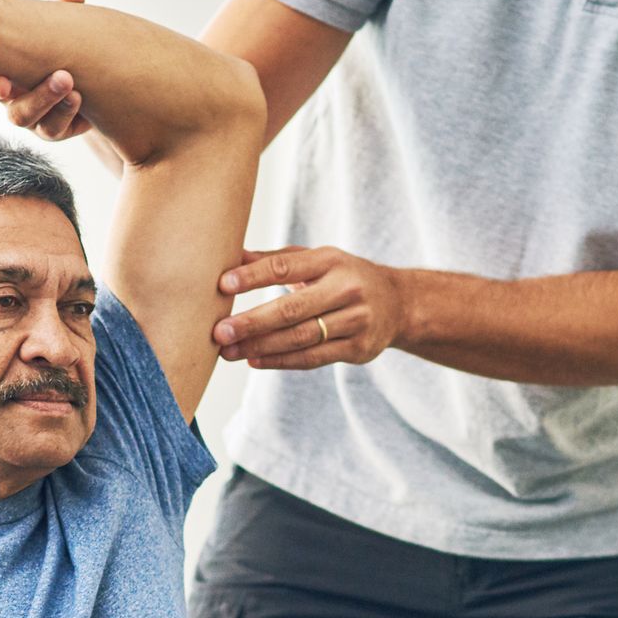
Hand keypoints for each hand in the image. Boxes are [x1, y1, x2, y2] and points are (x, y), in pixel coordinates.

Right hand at [0, 0, 92, 141]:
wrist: (85, 68)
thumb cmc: (52, 39)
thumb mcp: (55, 18)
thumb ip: (59, 3)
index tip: (1, 82)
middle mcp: (15, 103)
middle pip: (14, 112)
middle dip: (29, 98)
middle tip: (44, 80)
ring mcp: (38, 119)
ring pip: (39, 123)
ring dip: (51, 101)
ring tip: (68, 81)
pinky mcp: (62, 127)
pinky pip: (61, 129)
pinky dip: (70, 113)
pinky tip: (82, 96)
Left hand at [213, 244, 408, 368]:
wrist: (399, 304)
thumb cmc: (343, 277)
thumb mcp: (318, 260)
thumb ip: (278, 260)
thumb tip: (232, 255)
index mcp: (331, 260)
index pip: (286, 267)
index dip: (254, 275)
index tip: (223, 284)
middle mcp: (346, 289)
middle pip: (291, 308)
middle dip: (252, 322)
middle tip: (219, 331)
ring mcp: (355, 321)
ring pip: (300, 337)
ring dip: (260, 347)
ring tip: (228, 351)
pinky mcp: (357, 349)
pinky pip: (313, 358)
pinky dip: (281, 361)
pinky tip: (254, 361)